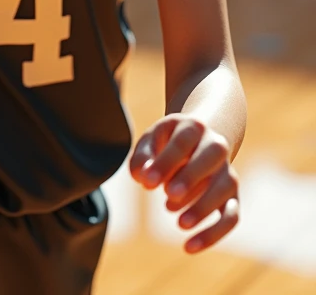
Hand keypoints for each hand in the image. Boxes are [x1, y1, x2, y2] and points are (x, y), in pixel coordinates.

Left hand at [129, 113, 239, 253]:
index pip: (183, 141)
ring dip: (204, 207)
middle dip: (191, 177)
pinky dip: (214, 233)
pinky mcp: (232, 196)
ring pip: (225, 188)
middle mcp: (215, 146)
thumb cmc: (167, 143)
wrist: (197, 141)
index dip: (166, 162)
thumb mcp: (151, 142)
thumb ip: (143, 157)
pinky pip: (231, 216)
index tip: (147, 183)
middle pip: (211, 157)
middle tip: (168, 195)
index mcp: (193, 127)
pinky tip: (189, 247)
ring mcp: (227, 171)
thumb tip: (143, 177)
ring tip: (179, 223)